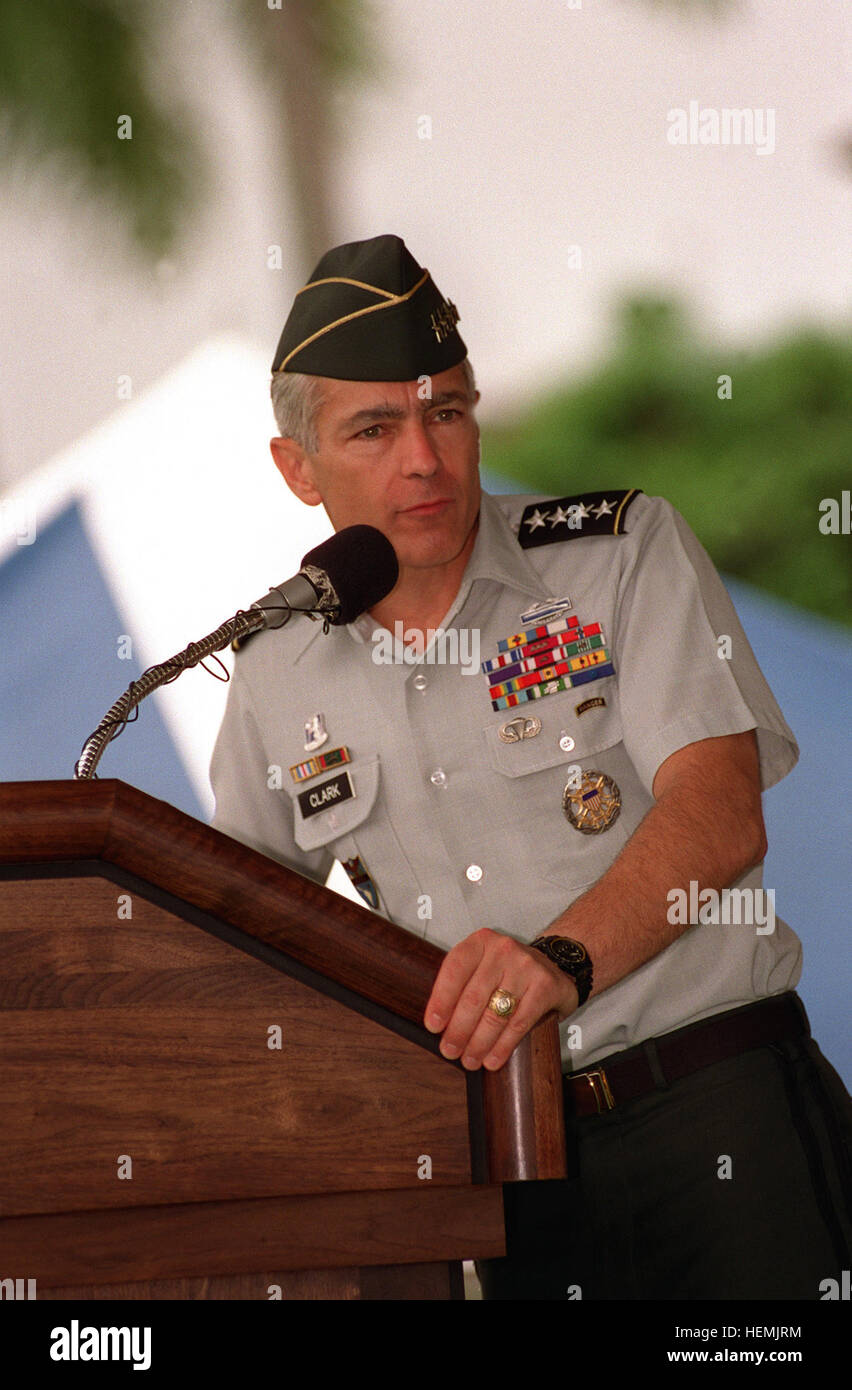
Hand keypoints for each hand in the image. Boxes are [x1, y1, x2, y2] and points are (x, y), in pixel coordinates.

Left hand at [423, 928, 577, 1070]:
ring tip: (470, 1060)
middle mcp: (503, 949)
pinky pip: (519, 1023)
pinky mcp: (545, 986)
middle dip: (458, 1030)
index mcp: (480, 942)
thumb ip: (462, 986)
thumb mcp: (482, 966)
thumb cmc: (508, 970)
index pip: (454, 970)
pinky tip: (493, 1059)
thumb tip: (439, 1026)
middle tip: (449, 1050)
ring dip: (479, 1043)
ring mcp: (526, 966)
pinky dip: (503, 1046)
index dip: (441, 1000)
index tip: (433, 1026)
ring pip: (495, 1013)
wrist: (554, 963)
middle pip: (473, 997)